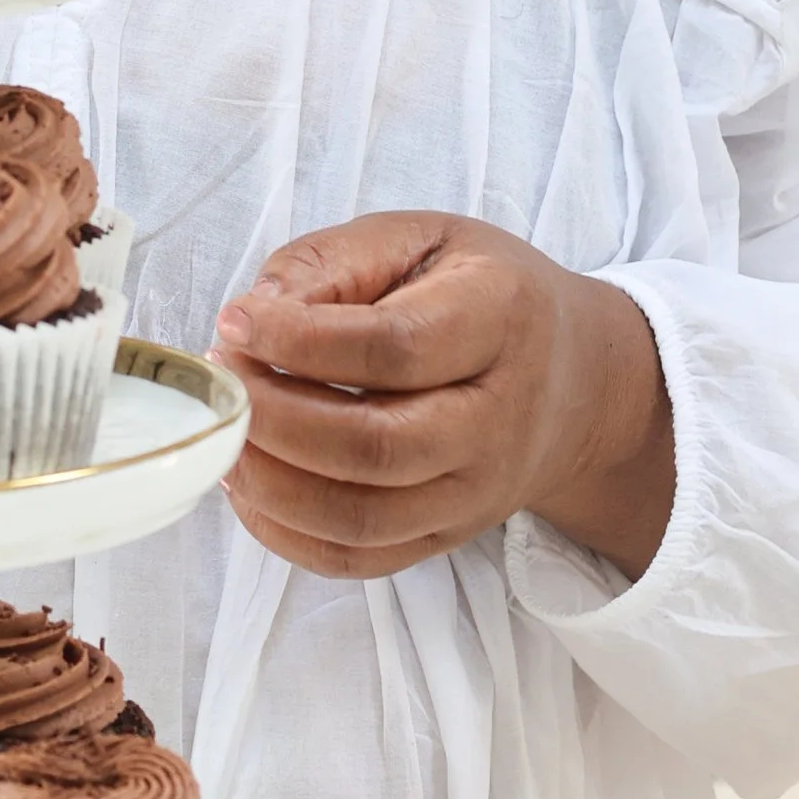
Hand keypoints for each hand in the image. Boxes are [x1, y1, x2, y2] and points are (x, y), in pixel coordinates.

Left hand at [212, 211, 674, 582]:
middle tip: (224, 383)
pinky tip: (251, 486)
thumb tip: (252, 319)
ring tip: (226, 436)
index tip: (236, 323)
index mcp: (500, 319)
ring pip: (364, 516)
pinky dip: (287, 533)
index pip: (394, 348)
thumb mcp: (417, 240)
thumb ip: (332, 264)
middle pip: (378, 446)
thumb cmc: (478, 295)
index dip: (299, 341)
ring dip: (271, 483)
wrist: (573, 379)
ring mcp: (477, 490)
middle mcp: (499, 417)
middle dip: (276, 419)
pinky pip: (360, 558)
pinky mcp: (450, 535)